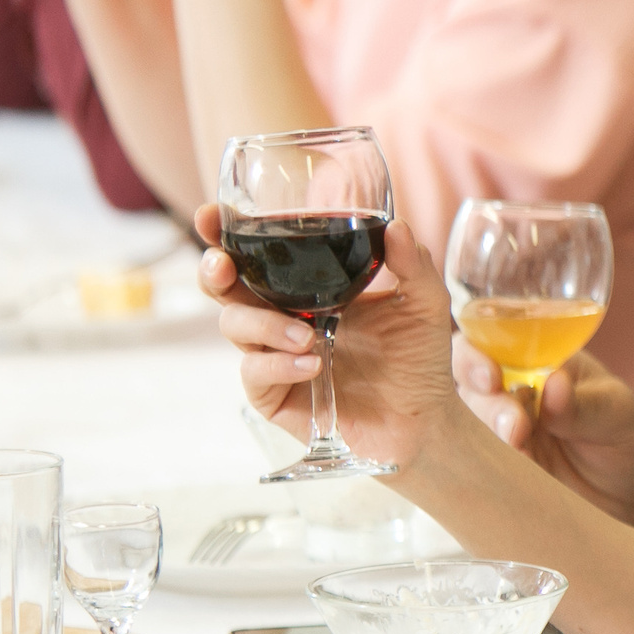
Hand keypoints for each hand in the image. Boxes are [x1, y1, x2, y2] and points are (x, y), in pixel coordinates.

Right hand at [200, 206, 464, 472]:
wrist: (421, 418)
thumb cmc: (417, 357)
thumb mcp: (424, 304)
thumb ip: (412, 264)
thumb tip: (397, 226)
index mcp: (309, 287)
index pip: (259, 255)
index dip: (226, 234)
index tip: (209, 215)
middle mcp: (282, 317)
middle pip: (226, 287)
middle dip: (215, 271)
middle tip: (222, 265)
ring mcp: (273, 355)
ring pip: (235, 326)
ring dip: (262, 325)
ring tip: (306, 335)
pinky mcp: (272, 395)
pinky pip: (254, 373)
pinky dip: (279, 364)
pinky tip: (312, 364)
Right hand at [454, 342, 633, 559]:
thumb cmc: (631, 438)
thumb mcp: (620, 414)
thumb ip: (585, 404)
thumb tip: (553, 384)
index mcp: (537, 360)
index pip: (489, 341)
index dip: (476, 355)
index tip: (491, 376)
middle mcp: (509, 392)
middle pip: (467, 385)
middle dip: (484, 403)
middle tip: (515, 427)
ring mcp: (499, 432)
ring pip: (465, 427)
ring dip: (485, 436)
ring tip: (519, 447)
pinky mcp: (497, 472)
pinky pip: (474, 467)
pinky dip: (482, 469)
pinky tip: (503, 474)